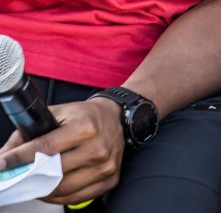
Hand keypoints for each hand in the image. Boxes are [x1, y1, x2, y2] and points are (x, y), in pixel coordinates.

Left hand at [0, 97, 123, 205]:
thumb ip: (30, 132)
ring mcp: (105, 166)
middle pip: (53, 172)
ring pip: (62, 189)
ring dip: (42, 189)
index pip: (46, 147)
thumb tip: (3, 155)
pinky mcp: (109, 179)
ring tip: (32, 184)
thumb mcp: (59, 113)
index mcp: (85, 126)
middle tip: (16, 177)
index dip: (19, 157)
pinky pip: (76, 197)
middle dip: (28, 176)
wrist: (117, 117)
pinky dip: (58, 196)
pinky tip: (51, 188)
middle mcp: (98, 147)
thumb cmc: (86, 115)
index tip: (3, 164)